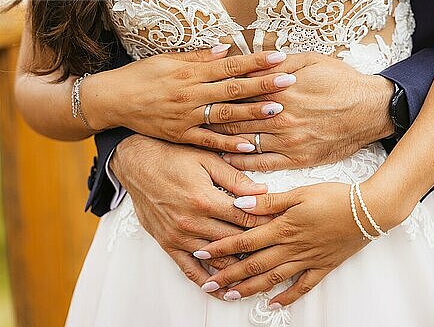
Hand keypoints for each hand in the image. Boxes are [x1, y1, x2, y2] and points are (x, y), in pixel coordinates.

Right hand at [85, 46, 295, 152]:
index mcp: (189, 73)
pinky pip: (208, 141)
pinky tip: (250, 145)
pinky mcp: (181, 136)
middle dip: (263, 85)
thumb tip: (226, 48)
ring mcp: (187, 118)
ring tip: (277, 110)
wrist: (112, 100)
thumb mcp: (167, 59)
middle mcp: (191, 95)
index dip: (255, 61)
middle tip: (288, 82)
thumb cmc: (141, 76)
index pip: (229, 66)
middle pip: (233, 89)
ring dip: (252, 113)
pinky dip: (228, 143)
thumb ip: (198, 57)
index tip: (278, 57)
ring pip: (225, 115)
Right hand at [110, 134, 272, 297]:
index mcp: (205, 199)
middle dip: (258, 245)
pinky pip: (189, 269)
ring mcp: (178, 236)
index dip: (267, 222)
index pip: (245, 218)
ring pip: (216, 259)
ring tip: (259, 273)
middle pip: (234, 241)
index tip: (283, 226)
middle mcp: (192, 222)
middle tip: (278, 249)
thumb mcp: (207, 160)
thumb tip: (263, 192)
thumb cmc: (173, 157)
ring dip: (237, 266)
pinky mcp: (167, 243)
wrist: (137, 163)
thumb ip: (236, 179)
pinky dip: (207, 281)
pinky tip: (222, 289)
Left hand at [193, 183, 372, 305]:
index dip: (221, 248)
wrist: (369, 210)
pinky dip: (287, 298)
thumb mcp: (299, 192)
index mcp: (284, 227)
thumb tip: (240, 204)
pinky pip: (302, 286)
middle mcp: (292, 247)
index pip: (245, 240)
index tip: (201, 254)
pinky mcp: (322, 266)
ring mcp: (307, 260)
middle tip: (207, 285)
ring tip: (230, 296)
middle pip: (253, 265)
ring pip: (272, 279)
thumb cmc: (334, 196)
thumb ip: (269, 202)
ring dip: (249, 289)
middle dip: (228, 276)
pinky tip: (273, 305)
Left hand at [207, 52, 394, 169]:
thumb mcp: (310, 60)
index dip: (216, 93)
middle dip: (211, 117)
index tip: (198, 93)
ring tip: (199, 138)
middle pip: (235, 118)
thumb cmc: (342, 82)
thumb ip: (276, 64)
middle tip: (189, 117)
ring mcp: (289, 140)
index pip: (239, 92)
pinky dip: (242, 162)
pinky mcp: (298, 158)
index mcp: (281, 90)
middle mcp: (281, 117)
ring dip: (220, 140)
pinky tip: (227, 158)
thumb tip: (247, 64)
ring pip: (245, 141)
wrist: (371, 110)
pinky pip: (263, 164)